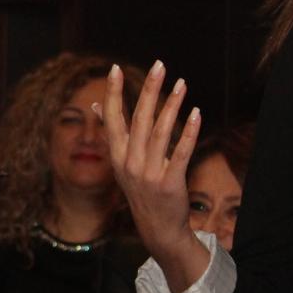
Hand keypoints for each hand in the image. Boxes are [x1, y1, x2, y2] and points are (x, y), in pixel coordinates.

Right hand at [99, 61, 209, 279]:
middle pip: (139, 119)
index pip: (112, 117)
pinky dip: (188, 133)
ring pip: (160, 132)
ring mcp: (148, 173)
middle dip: (149, 90)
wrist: (156, 227)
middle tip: (159, 65)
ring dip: (172, 105)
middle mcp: (129, 162)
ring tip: (182, 84)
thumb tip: (97, 104)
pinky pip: (181, 153)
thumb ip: (112, 132)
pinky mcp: (170, 183)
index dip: (113, 92)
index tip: (114, 68)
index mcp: (117, 154)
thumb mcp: (121, 161)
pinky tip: (196, 114)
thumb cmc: (140, 188)